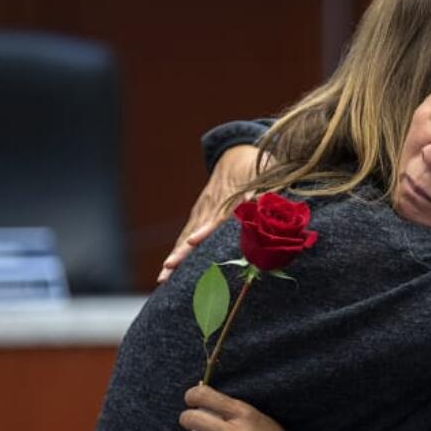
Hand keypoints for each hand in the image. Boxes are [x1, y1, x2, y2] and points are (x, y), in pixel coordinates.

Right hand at [158, 145, 259, 282]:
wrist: (238, 154)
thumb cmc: (259, 170)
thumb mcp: (266, 176)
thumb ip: (265, 190)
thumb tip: (260, 198)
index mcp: (229, 197)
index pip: (216, 217)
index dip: (205, 230)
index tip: (192, 242)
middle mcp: (211, 206)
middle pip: (195, 231)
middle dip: (182, 251)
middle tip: (169, 268)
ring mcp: (202, 210)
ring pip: (187, 235)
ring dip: (176, 255)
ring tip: (163, 276)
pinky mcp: (199, 213)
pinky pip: (187, 233)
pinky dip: (178, 250)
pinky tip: (168, 268)